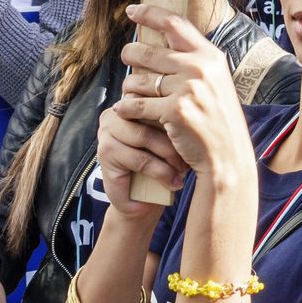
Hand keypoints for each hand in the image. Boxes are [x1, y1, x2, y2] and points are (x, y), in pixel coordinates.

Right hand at [96, 101, 188, 216]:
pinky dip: (162, 172)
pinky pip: (141, 159)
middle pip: (150, 117)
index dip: (176, 116)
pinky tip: (174, 182)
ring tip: (183, 170)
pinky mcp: (106, 154)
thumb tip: (195, 101)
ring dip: (169, 156)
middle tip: (192, 154)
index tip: (194, 133)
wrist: (142, 201)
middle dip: (174, 137)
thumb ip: (171, 117)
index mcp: (127, 104)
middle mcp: (112, 115)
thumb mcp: (167, 137)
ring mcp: (106, 133)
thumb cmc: (159, 164)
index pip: (156, 101)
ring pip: (146, 137)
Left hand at [115, 4, 253, 180]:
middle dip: (130, 55)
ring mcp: (188, 89)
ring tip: (132, 96)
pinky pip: (136, 104)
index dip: (150, 13)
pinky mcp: (175, 111)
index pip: (175, 23)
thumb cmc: (216, 120)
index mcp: (210, 56)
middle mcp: (200, 68)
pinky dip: (126, 108)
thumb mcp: (213, 82)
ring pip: (138, 80)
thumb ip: (192, 61)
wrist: (227, 157)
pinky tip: (125, 110)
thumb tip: (157, 40)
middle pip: (148, 51)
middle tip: (126, 58)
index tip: (131, 10)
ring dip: (129, 88)